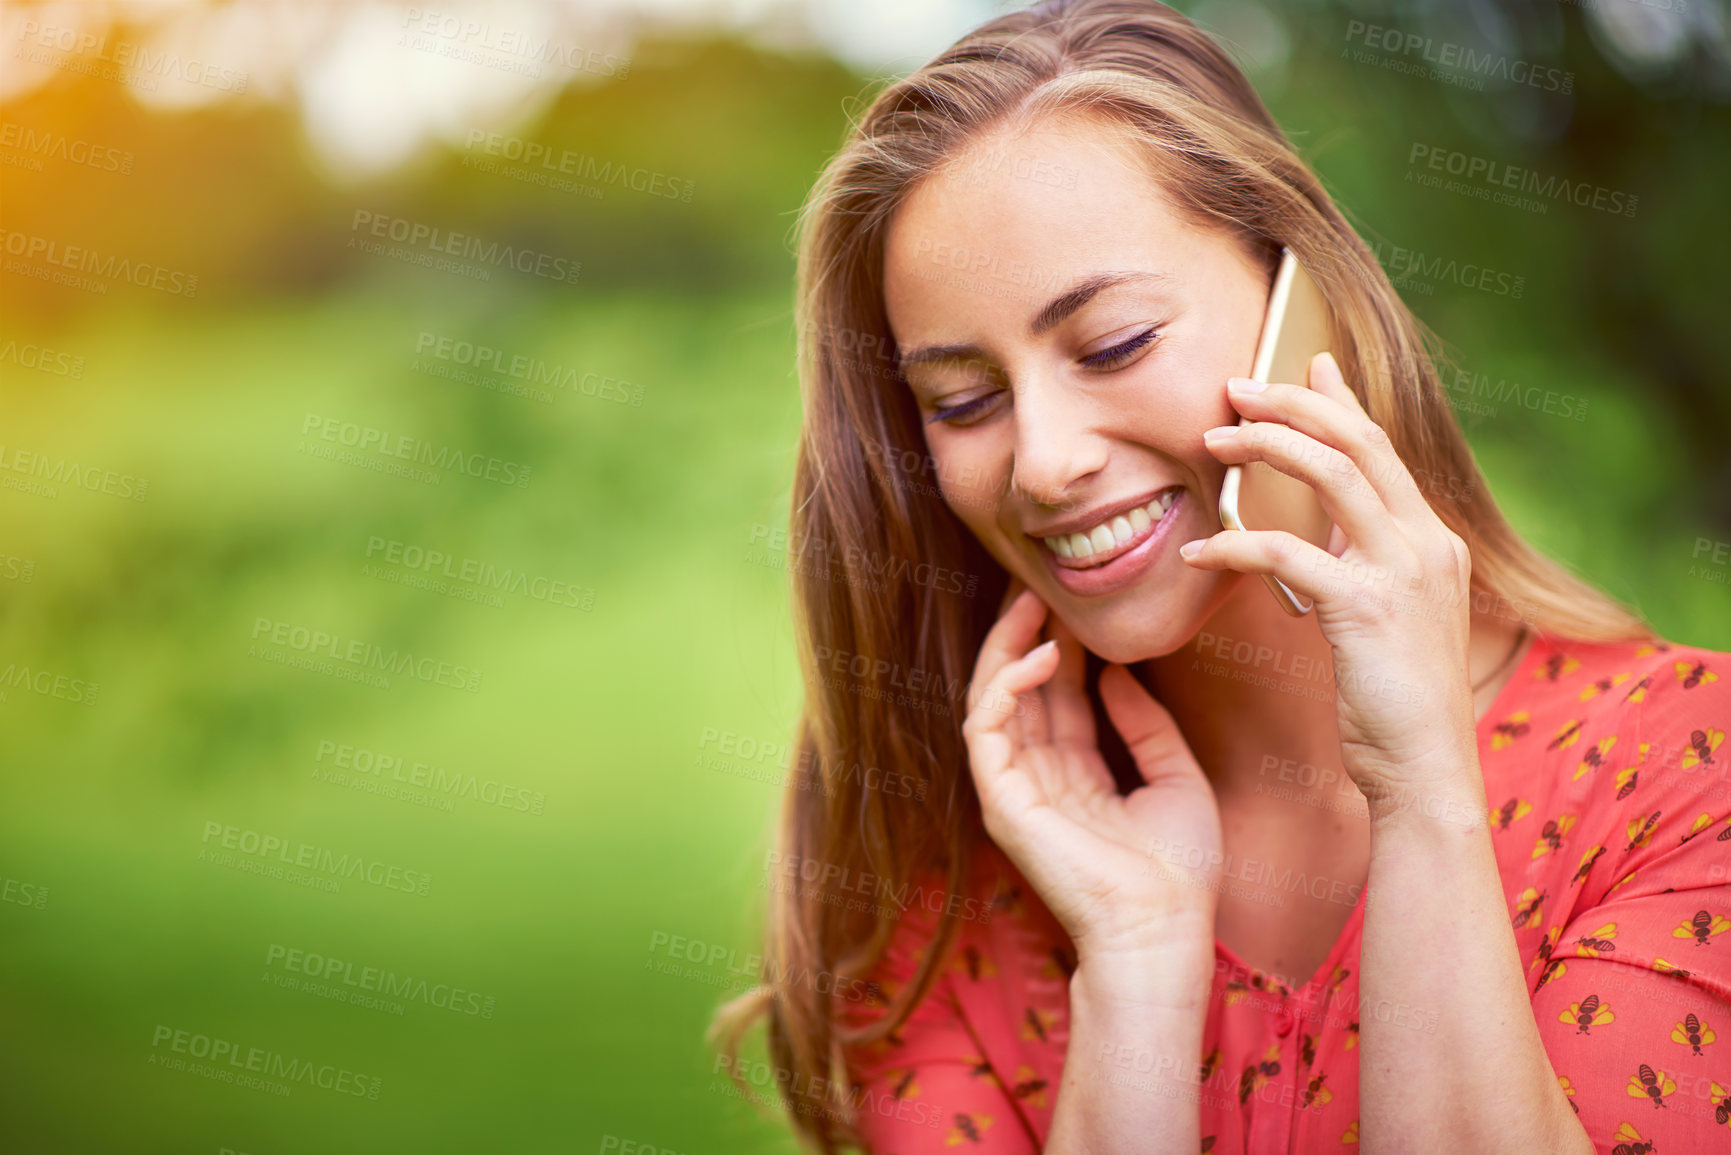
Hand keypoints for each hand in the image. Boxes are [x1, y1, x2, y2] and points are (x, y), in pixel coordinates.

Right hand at [962, 577, 1222, 966]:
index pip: (1057, 695)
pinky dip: (1005, 686)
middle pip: (1020, 688)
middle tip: (1037, 583)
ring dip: (1007, 646)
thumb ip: (1147, 724)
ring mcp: (1015, 788)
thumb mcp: (1176, 776)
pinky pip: (986, 729)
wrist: (1165, 927)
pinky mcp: (1001, 800)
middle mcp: (1039, 777)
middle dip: (1024, 633)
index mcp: (1076, 774)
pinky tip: (1038, 656)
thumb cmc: (1177, 869)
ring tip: (1030, 602)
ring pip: (992, 698)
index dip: (1060, 645)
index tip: (1072, 601)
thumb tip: (1117, 673)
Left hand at [1183, 351, 1480, 823]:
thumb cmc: (1394, 702)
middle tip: (1234, 387)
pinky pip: (1286, 552)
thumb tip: (1325, 527)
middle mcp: (1427, 543)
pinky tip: (1196, 550)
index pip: (1384, 445)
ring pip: (1331, 471)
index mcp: (1434, 540)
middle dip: (1292, 401)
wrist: (1424, 771)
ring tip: (1212, 441)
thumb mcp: (1387, 617)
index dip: (1340, 398)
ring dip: (1265, 445)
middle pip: (1358, 439)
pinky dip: (1234, 543)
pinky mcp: (1365, 608)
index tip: (1306, 360)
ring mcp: (1402, 572)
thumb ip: (1365, 565)